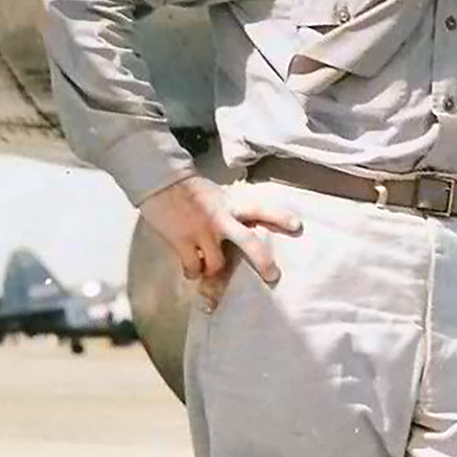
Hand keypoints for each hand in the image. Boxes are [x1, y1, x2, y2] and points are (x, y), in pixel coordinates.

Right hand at [139, 173, 302, 311]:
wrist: (159, 180)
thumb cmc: (188, 188)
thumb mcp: (216, 196)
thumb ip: (229, 212)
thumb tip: (238, 229)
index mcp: (231, 204)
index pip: (261, 209)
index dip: (280, 217)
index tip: (297, 226)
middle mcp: (221, 219)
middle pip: (249, 243)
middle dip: (263, 262)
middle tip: (272, 276)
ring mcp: (203, 233)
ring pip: (217, 265)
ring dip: (215, 273)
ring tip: (210, 273)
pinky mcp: (183, 243)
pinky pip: (193, 268)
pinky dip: (193, 273)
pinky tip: (191, 271)